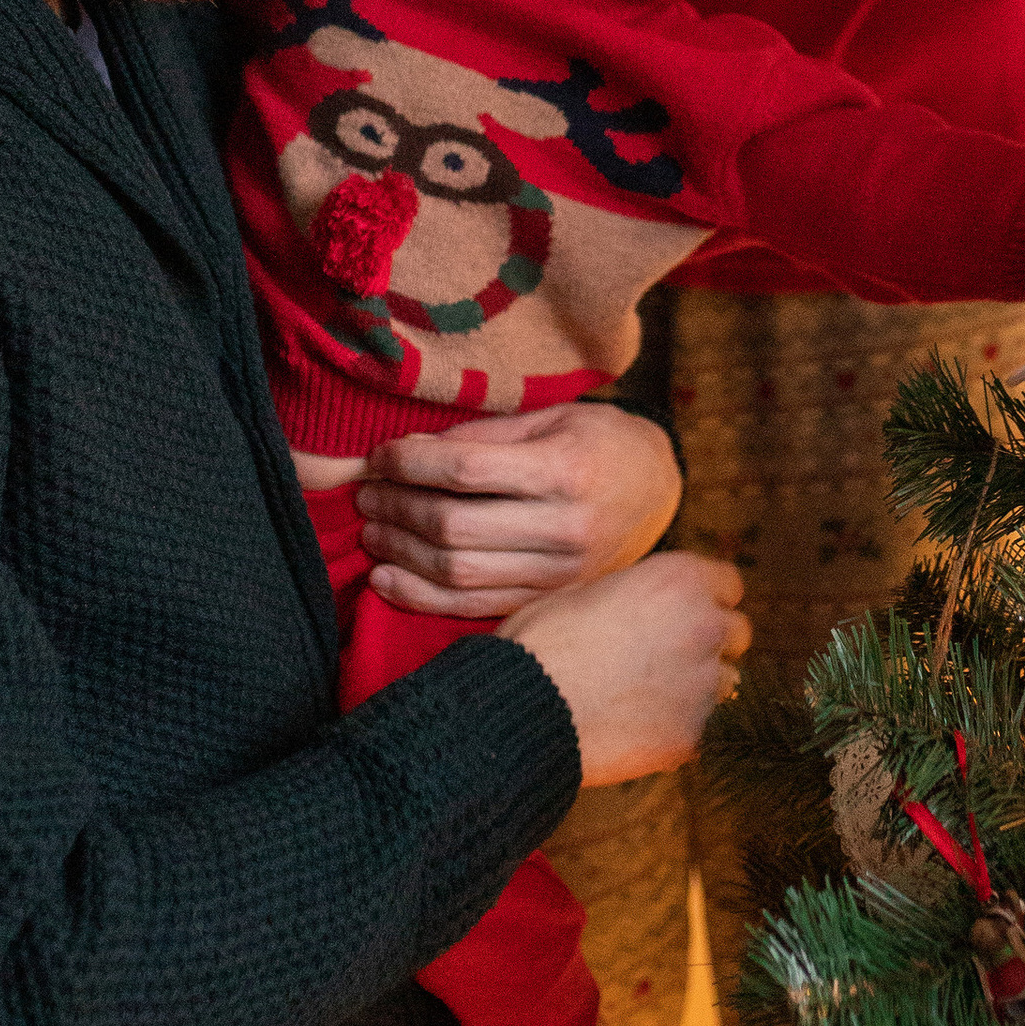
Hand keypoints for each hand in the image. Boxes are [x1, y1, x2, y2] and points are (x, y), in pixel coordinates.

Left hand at [357, 403, 679, 610]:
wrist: (658, 491)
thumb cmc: (599, 442)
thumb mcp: (552, 418)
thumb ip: (483, 435)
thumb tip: (408, 451)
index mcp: (565, 470)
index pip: (465, 470)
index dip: (409, 464)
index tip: (379, 457)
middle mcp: (564, 528)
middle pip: (454, 526)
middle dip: (397, 508)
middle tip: (366, 494)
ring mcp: (559, 574)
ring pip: (458, 573)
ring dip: (401, 553)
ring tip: (372, 531)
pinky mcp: (549, 601)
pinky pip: (473, 607)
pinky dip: (420, 597)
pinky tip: (387, 579)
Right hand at [502, 552, 751, 785]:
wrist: (526, 708)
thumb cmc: (542, 642)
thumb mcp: (585, 591)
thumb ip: (635, 593)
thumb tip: (645, 602)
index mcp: (680, 580)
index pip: (729, 585)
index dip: (708, 598)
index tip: (691, 612)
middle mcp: (704, 627)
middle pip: (737, 633)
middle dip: (712, 642)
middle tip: (671, 656)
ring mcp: (702, 685)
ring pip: (724, 683)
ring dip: (698, 687)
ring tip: (648, 696)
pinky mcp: (691, 735)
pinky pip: (698, 729)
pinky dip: (675, 729)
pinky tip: (635, 728)